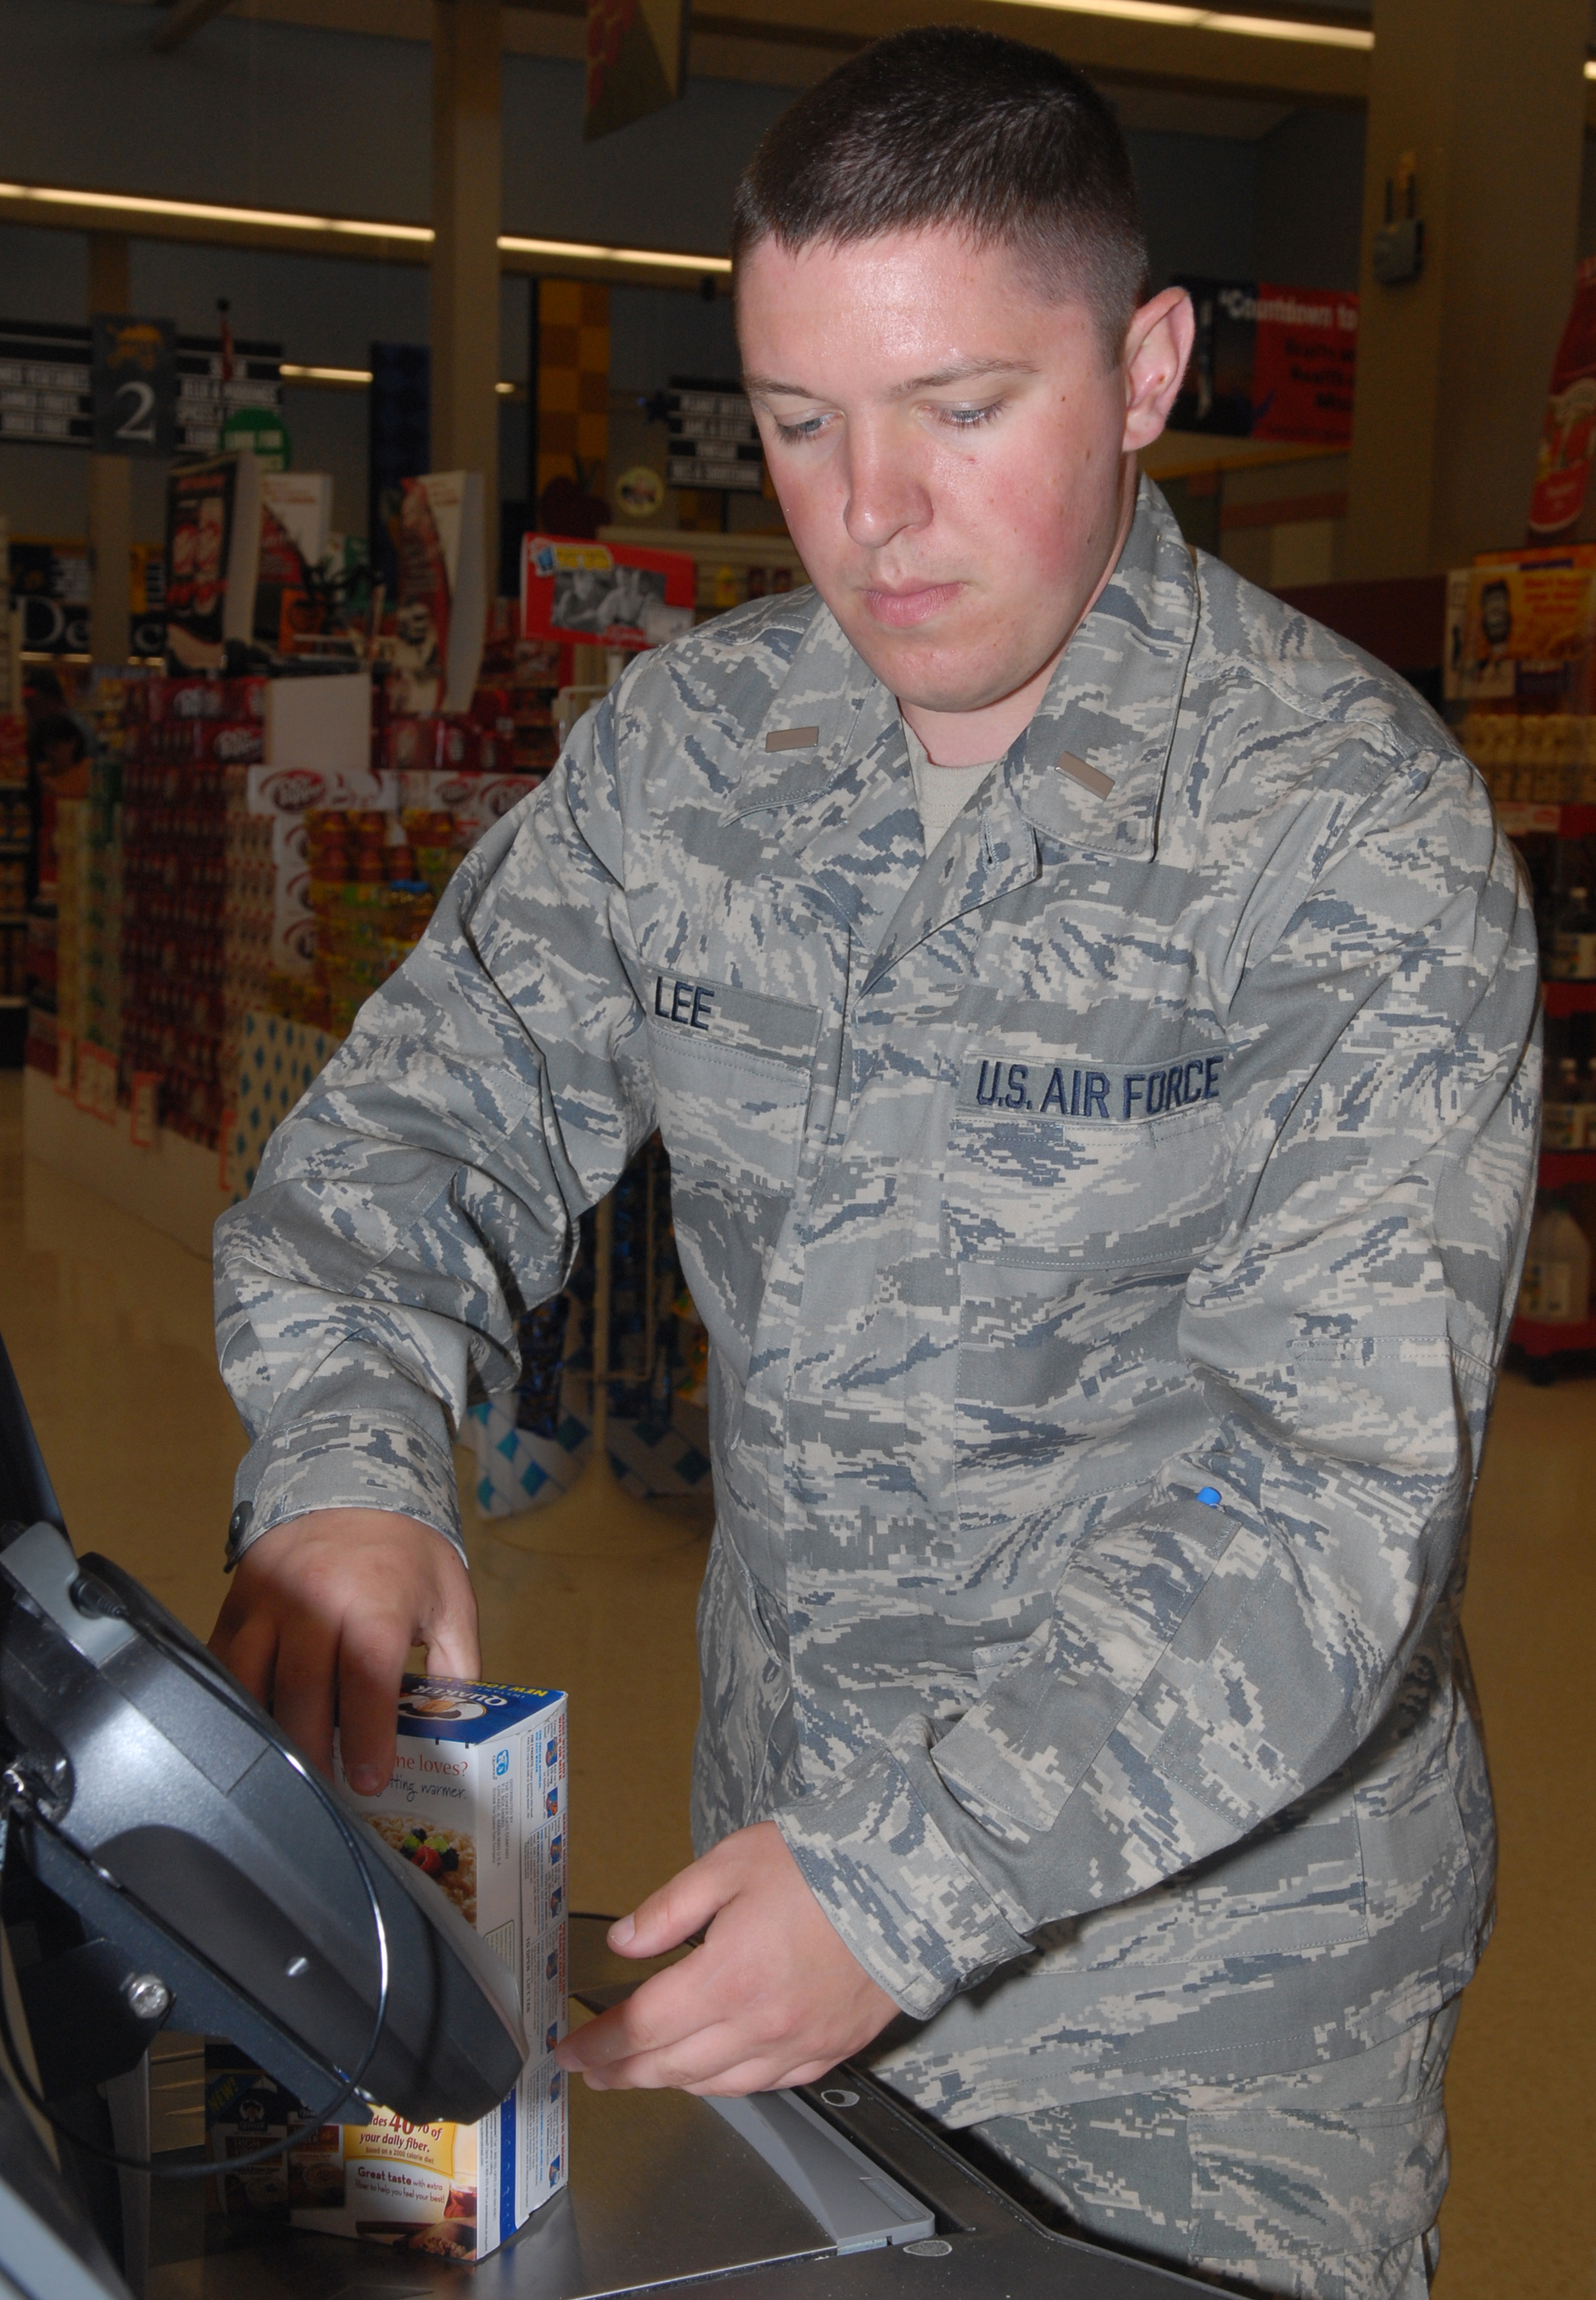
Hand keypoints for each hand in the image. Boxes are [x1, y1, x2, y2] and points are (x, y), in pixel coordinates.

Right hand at [208, 1509, 478, 1793]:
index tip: (369, 1780)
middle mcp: (315, 1599)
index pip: (366, 1678)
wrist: (349, 1483)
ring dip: (267, 1731)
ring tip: (286, 1769)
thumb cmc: (406, 1551)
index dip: (367, 1736)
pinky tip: (250, 1729)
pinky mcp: (237, 1603)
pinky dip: (234, 1699)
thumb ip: (456, 1664)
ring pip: (252, 1681)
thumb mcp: (450, 1599)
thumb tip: (450, 1727)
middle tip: (325, 1790)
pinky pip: (224, 1662)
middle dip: (313, 1751)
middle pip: (303, 1691)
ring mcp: (268, 1601)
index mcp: (375, 1599)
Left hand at [554, 1821, 897, 2094]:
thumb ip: (670, 1909)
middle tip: (594, 2069)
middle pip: (672, 2067)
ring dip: (672, 2081)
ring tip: (644, 2072)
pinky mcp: (829, 2050)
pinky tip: (715, 2070)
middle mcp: (759, 2026)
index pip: (642, 2028)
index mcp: (728, 1978)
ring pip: (717, 2085)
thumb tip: (624, 1943)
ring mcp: (797, 2046)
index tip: (570, 2051)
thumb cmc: (822, 1865)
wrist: (909, 1883)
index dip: (599, 2045)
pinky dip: (729, 2082)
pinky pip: (766, 2084)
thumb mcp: (731, 1864)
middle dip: (623, 2072)